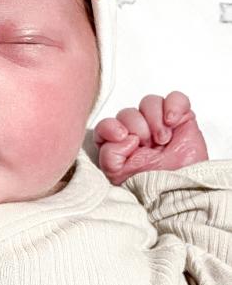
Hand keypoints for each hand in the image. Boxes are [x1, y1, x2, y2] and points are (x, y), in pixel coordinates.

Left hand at [93, 91, 208, 185]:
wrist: (180, 187)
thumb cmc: (151, 183)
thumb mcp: (118, 174)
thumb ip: (108, 154)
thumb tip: (122, 134)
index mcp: (118, 144)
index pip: (105, 125)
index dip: (110, 127)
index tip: (121, 136)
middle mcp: (136, 132)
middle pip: (127, 112)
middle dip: (137, 128)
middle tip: (148, 146)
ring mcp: (158, 123)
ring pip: (149, 102)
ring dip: (155, 120)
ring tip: (162, 140)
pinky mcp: (180, 118)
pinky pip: (175, 98)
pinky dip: (174, 106)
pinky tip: (172, 122)